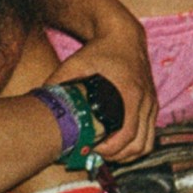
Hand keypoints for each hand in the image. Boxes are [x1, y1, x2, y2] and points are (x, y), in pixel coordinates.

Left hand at [51, 19, 157, 159]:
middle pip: (140, 144)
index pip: (128, 134)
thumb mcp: (76, 63)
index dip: (111, 149)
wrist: (124, 36)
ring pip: (147, 143)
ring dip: (128, 154)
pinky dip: (136, 145)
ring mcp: (152, 104)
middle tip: (95, 155)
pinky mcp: (152, 105)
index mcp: (131, 93)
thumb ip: (58, 82)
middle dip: (118, 156)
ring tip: (106, 154)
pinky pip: (149, 134)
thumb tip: (40, 101)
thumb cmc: (100, 50)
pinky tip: (118, 145)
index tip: (92, 150)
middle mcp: (146, 101)